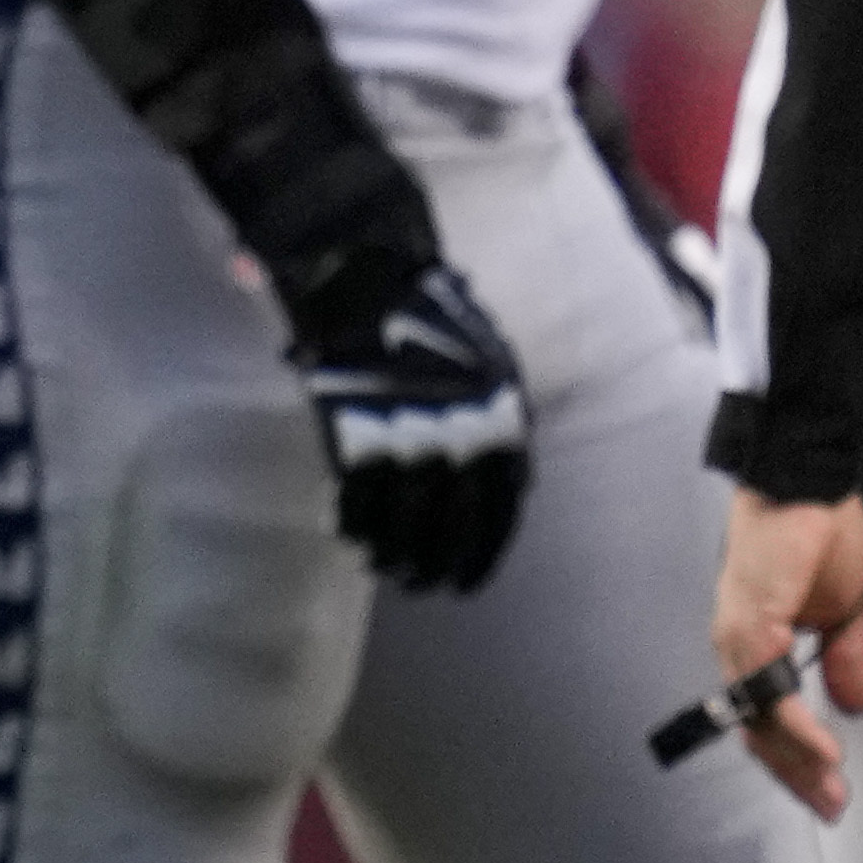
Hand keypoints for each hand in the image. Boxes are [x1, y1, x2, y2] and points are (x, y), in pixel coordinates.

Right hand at [286, 249, 529, 592]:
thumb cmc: (430, 314)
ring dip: (394, 555)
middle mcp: (460, 437)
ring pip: (403, 523)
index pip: (500, 511)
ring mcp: (407, 439)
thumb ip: (499, 424)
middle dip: (437, 565)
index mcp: (500, 419)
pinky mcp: (356, 437)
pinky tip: (350, 536)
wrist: (367, 276)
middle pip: (451, 527)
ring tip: (386, 569)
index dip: (482, 554)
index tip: (466, 580)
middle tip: (424, 586)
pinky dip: (355, 525)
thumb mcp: (491, 364)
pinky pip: (359, 500)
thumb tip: (511, 486)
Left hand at [704, 487, 862, 823]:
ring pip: (758, 716)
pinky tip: (823, 749)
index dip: (794, 757)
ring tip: (830, 789)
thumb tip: (850, 706)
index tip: (827, 789)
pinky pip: (769, 687)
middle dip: (795, 773)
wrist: (814, 473)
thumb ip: (845, 658)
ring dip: (797, 759)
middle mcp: (738, 640)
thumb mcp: (848, 608)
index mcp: (756, 639)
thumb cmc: (823, 526)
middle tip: (830, 806)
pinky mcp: (750, 618)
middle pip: (756, 726)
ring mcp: (738, 631)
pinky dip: (795, 724)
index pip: (765, 715)